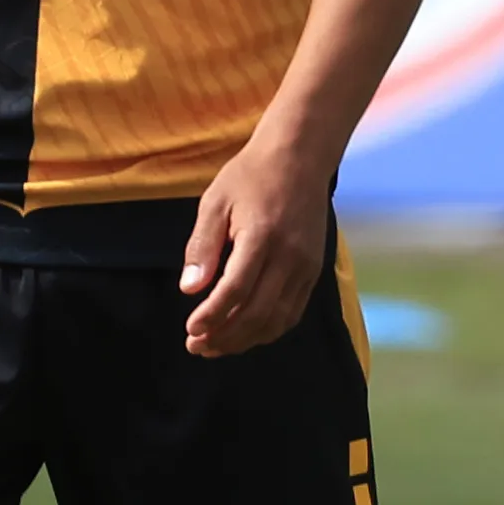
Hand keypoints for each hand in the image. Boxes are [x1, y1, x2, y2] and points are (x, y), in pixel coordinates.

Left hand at [181, 129, 328, 358]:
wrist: (300, 158)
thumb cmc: (251, 176)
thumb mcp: (215, 202)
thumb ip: (202, 246)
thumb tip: (189, 290)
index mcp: (261, 236)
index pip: (236, 290)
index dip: (212, 316)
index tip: (190, 330)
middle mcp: (289, 257)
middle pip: (257, 313)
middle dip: (224, 337)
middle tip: (196, 346)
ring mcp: (306, 266)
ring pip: (277, 320)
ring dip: (245, 340)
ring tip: (216, 347)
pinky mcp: (314, 270)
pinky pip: (293, 312)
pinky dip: (269, 330)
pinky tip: (246, 334)